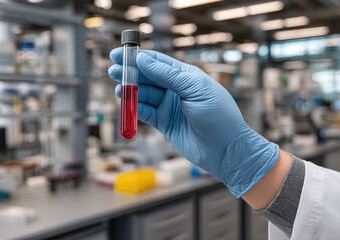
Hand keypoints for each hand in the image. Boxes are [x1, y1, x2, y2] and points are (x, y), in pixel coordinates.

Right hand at [109, 48, 278, 196]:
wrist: (225, 150)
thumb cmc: (217, 115)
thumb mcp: (194, 89)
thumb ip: (167, 75)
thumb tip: (144, 59)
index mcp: (186, 76)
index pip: (158, 62)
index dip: (139, 56)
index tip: (120, 53)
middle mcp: (176, 89)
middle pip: (148, 77)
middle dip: (130, 73)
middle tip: (113, 70)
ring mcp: (170, 106)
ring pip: (144, 95)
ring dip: (131, 91)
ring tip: (119, 87)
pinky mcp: (164, 123)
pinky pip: (145, 112)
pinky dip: (134, 107)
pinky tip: (125, 101)